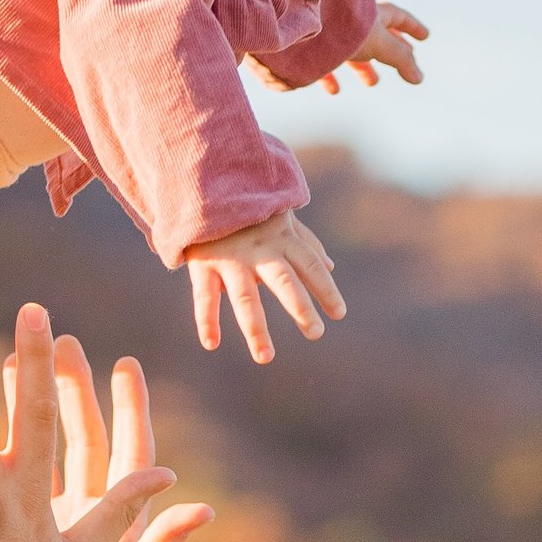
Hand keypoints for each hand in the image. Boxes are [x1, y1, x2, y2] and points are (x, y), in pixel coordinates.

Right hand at [30, 338, 214, 541]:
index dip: (124, 409)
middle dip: (56, 387)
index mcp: (108, 528)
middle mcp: (69, 522)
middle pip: (68, 439)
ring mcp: (25, 531)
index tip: (120, 363)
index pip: (123, 454)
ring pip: (11, 453)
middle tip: (44, 336)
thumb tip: (200, 507)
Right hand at [184, 209, 343, 362]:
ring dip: (255, 328)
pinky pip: (205, 296)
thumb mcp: (280, 219)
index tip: (339, 314)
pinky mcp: (203, 264)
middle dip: (300, 307)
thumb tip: (330, 266)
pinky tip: (211, 344)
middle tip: (316, 333)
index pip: (310, 266)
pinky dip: (206, 320)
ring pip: (245, 297)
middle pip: (284, 281)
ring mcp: (230, 258)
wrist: (203, 183)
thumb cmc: (247, 209)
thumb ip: (305, 243)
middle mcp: (259, 250)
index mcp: (282, 239)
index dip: (326, 288)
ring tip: (265, 357)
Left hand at [314, 1, 428, 96]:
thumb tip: (420, 79)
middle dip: (391, 51)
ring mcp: (331, 32)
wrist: (300, 17)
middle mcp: (351, 19)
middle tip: (403, 65)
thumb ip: (400, 59)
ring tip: (372, 82)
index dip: (412, 28)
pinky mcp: (310, 46)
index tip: (425, 37)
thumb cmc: (342, 25)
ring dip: (364, 66)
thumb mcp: (379, 42)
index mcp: (370, 12)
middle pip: (376, 35)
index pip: (397, 18)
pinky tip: (334, 90)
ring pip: (352, 50)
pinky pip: (323, 62)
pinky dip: (331, 77)